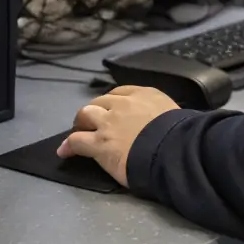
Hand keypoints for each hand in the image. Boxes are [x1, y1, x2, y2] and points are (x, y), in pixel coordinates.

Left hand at [56, 84, 180, 186]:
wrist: (172, 148)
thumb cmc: (178, 133)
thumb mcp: (172, 112)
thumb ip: (160, 113)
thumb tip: (160, 121)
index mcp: (143, 94)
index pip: (120, 92)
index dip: (112, 101)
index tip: (111, 109)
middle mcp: (123, 104)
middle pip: (100, 101)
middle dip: (95, 110)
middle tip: (93, 121)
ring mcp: (108, 123)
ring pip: (85, 114)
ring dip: (81, 122)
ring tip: (78, 131)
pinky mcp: (99, 144)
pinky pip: (77, 140)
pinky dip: (68, 145)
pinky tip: (64, 151)